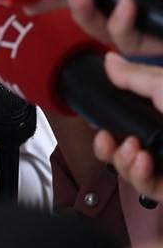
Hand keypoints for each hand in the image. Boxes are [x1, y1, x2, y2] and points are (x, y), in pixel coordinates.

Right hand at [92, 53, 162, 199]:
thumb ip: (136, 76)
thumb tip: (110, 60)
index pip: (128, 120)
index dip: (108, 122)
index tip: (99, 119)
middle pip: (123, 149)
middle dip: (108, 147)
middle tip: (106, 138)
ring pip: (130, 169)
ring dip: (122, 160)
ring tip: (131, 149)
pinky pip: (147, 186)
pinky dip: (138, 174)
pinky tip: (141, 161)